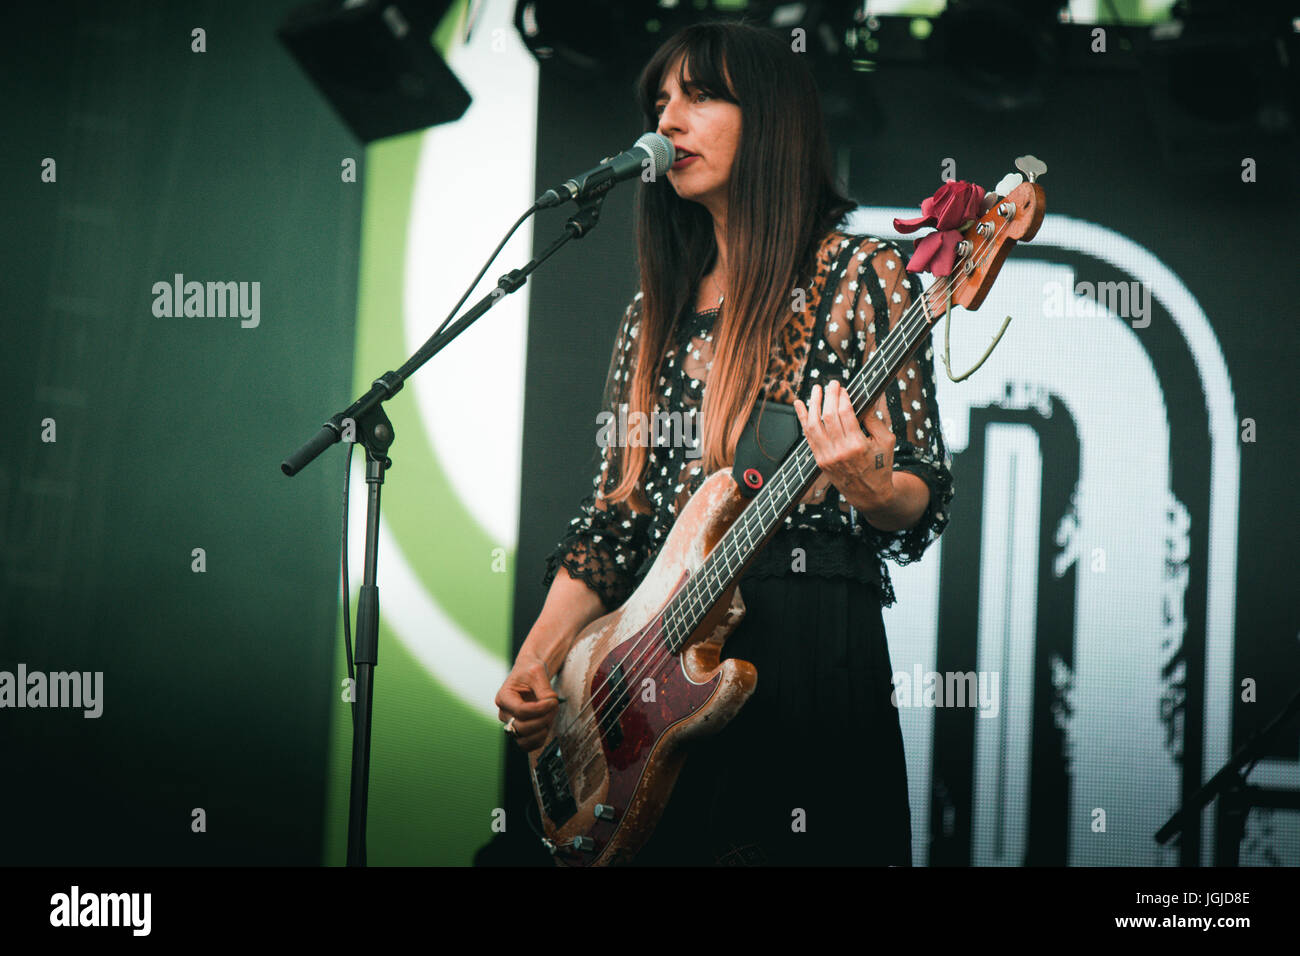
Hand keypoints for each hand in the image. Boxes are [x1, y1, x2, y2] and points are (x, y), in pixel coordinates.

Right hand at [494, 648, 559, 752]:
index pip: (520, 711)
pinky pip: (528, 745)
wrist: (529, 675)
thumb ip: (544, 689)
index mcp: (504, 697)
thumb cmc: (529, 671)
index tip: (553, 701)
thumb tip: (551, 704)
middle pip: (522, 728)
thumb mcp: (537, 672)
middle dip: (543, 720)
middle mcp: (504, 713)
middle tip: (555, 707)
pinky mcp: (520, 731)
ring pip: (524, 740)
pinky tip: (547, 725)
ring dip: (542, 731)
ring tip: (550, 716)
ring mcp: (511, 724)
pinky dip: (540, 739)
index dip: (540, 709)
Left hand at [793, 380, 895, 511]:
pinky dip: (802, 419)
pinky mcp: (819, 461)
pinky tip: (799, 405)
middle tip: (832, 384)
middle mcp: (839, 451)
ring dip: (813, 404)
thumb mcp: (886, 441)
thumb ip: (875, 419)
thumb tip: (864, 399)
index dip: (842, 397)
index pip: (845, 414)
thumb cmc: (880, 466)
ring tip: (816, 389)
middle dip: (829, 396)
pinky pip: (807, 436)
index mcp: (858, 446)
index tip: (843, 388)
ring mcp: (827, 457)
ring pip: (814, 424)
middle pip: (828, 416)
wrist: (869, 494)